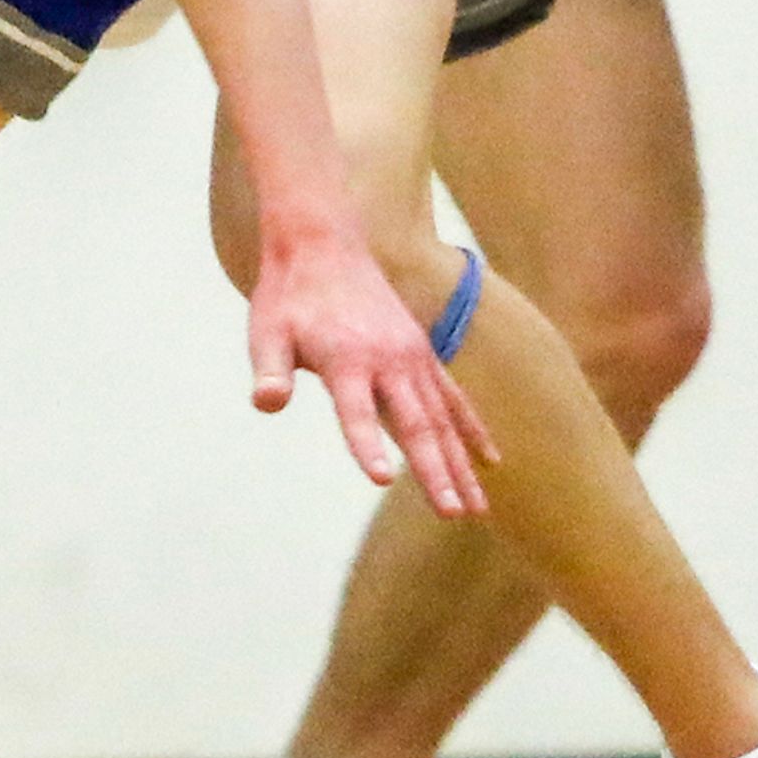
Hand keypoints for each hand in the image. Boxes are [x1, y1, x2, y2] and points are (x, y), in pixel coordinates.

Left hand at [247, 230, 497, 516]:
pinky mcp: (422, 356)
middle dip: (436, 472)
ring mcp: (412, 358)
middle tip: (453, 513)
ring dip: (460, 465)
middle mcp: (388, 361)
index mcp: (346, 359)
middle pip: (416, 424)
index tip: (383, 480)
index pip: (357, 412)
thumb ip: (270, 370)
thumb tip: (266, 402)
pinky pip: (453, 399)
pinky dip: (472, 430)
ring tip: (477, 510)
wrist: (326, 245)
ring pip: (442, 420)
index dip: (367, 445)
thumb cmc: (289, 297)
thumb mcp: (267, 332)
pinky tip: (490, 463)